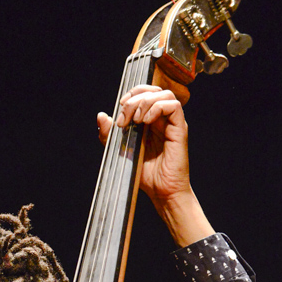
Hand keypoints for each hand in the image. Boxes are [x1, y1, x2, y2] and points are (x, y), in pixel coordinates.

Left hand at [96, 84, 212, 245]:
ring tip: (135, 120)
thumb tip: (101, 116)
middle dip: (134, 98)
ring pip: (164, 94)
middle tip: (123, 118)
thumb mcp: (120, 151)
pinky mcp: (180, 129)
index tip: (119, 109)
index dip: (131, 94)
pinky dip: (157, 108)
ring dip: (145, 102)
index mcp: (150, 120)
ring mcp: (172, 123)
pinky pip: (173, 106)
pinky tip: (145, 122)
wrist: (160, 191)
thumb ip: (110, 135)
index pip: (144, 93)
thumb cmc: (144, 174)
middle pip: (153, 90)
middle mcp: (162, 118)